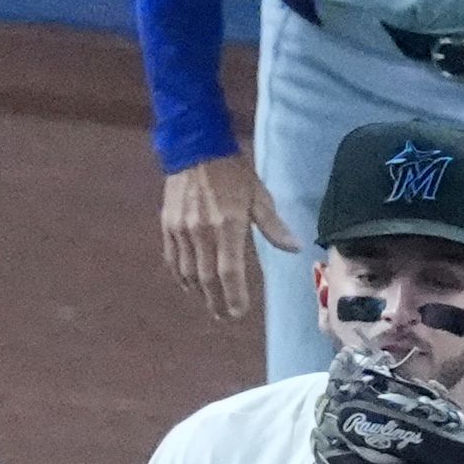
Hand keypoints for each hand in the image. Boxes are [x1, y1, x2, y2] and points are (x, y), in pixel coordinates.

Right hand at [161, 154, 298, 321]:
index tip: (239, 312)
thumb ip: (273, 226)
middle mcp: (202, 233)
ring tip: (210, 303)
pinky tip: (188, 283)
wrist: (195, 147)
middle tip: (224, 316)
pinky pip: (172, 259)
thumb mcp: (258, 196)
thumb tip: (295, 248)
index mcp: (228, 226)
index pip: (230, 272)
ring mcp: (182, 230)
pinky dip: (181, 276)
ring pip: (188, 272)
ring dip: (199, 292)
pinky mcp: (168, 225)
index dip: (234, 296)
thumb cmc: (233, 171)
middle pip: (207, 279)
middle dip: (216, 302)